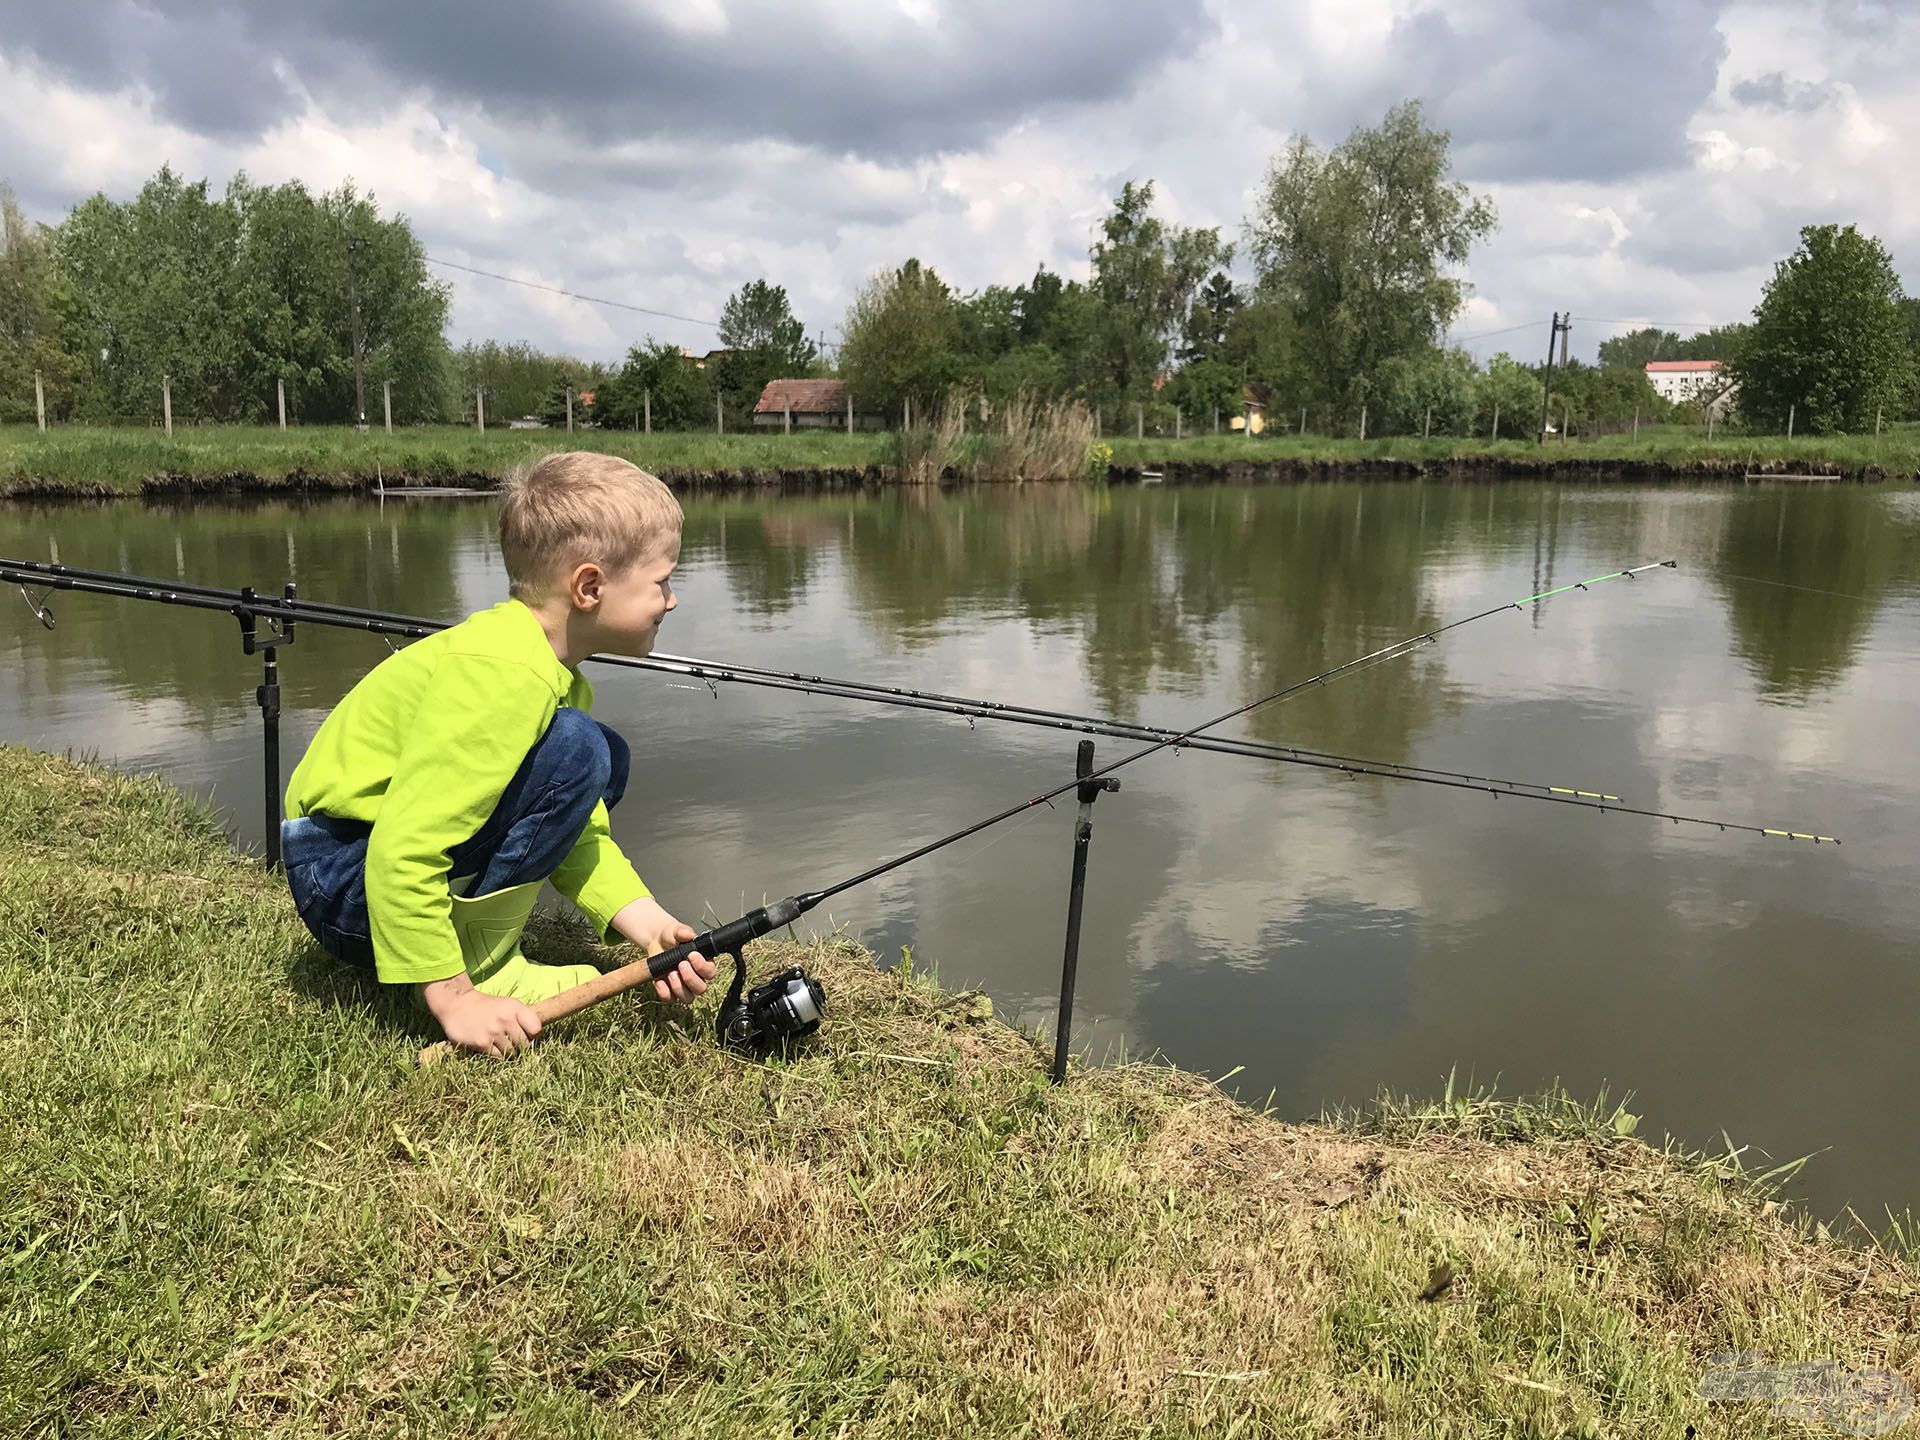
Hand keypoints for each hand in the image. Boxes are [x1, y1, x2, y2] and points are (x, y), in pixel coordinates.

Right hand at [421, 973, 541, 1056]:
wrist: (458, 1005)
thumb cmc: (487, 1006)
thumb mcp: (507, 1004)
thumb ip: (522, 1018)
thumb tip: (536, 1037)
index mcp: (515, 1007)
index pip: (536, 1028)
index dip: (534, 1035)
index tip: (528, 1036)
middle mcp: (506, 1019)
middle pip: (525, 1044)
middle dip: (521, 1046)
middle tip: (513, 1042)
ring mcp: (493, 1032)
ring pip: (512, 1052)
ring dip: (508, 1051)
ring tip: (500, 1043)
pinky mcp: (482, 1043)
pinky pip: (498, 1056)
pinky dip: (496, 1054)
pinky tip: (490, 1045)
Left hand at [610, 896, 716, 1004]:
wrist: (657, 942)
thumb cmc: (672, 937)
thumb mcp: (676, 930)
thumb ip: (682, 931)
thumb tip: (688, 934)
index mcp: (704, 962)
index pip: (710, 972)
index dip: (702, 967)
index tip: (691, 955)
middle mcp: (697, 977)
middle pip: (701, 989)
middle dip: (690, 978)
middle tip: (680, 965)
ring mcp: (684, 986)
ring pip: (688, 998)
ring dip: (679, 988)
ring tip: (670, 973)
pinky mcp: (670, 992)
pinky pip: (670, 1000)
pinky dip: (664, 992)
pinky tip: (659, 981)